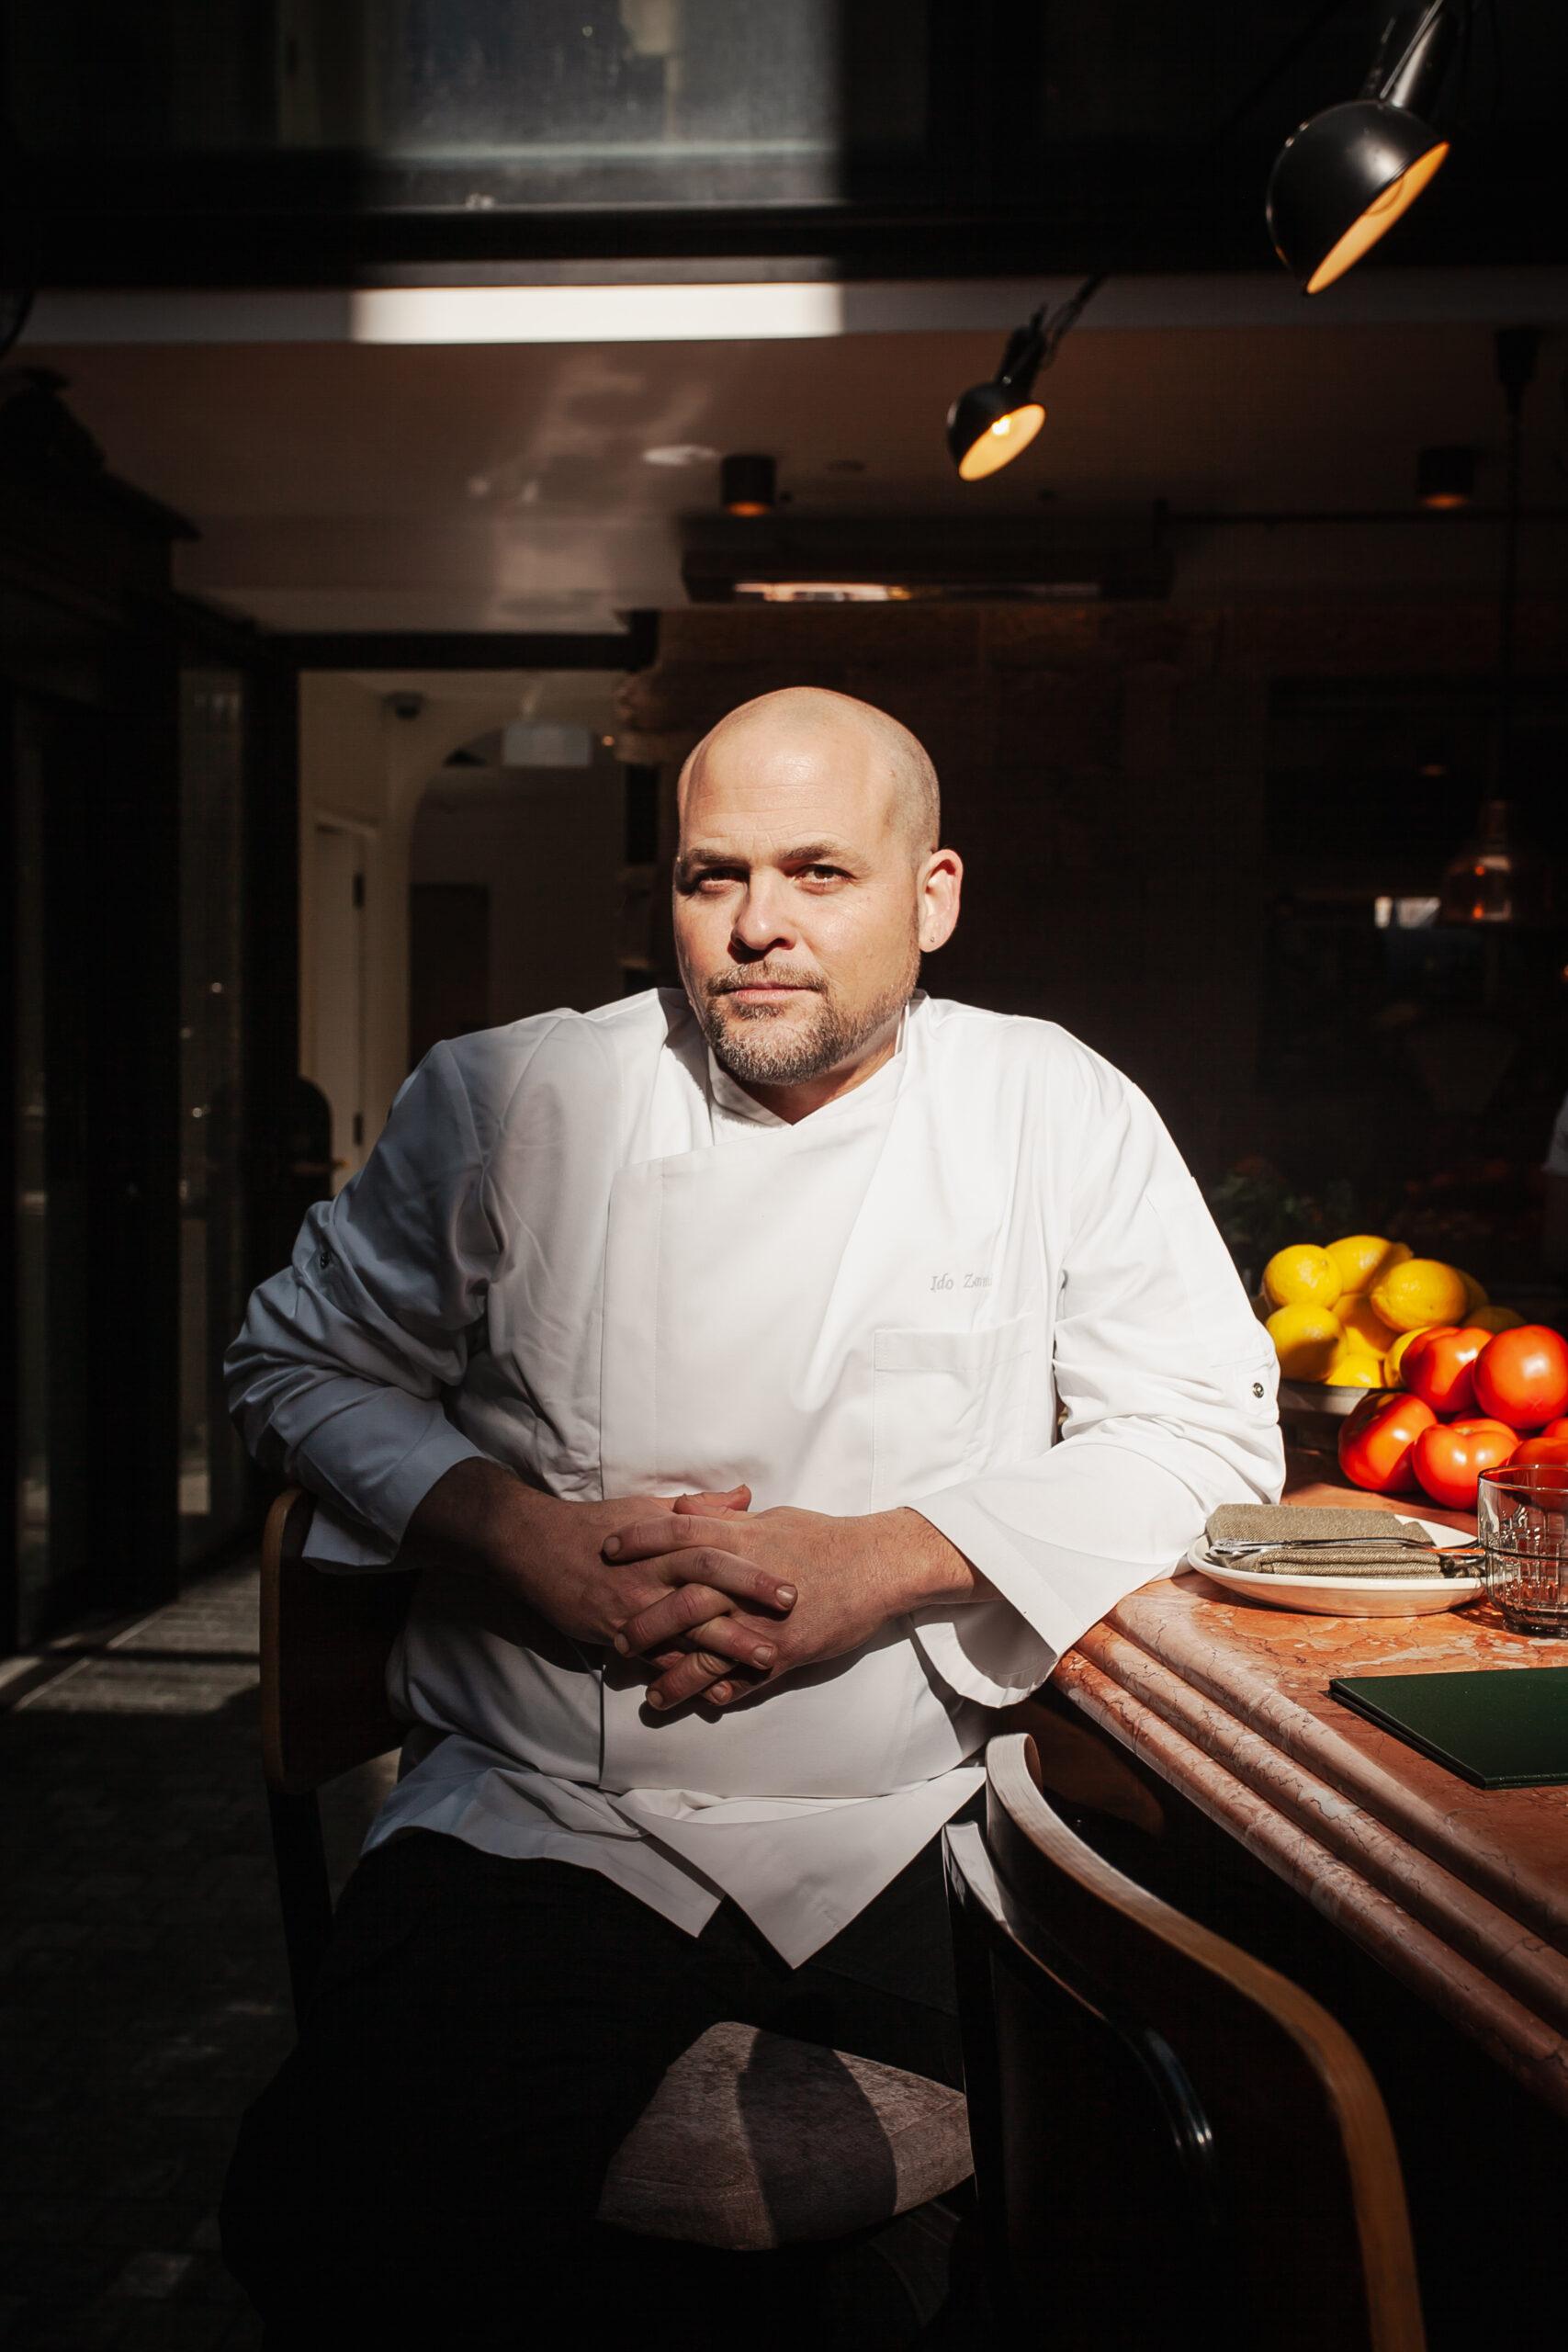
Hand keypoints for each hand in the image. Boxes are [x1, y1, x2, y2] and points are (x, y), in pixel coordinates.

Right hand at [403, 1460, 793, 1652]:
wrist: (534, 1547)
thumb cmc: (596, 1523)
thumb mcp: (648, 1508)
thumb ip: (701, 1507)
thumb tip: (746, 1496)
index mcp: (663, 1539)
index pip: (715, 1548)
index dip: (753, 1565)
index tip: (791, 1578)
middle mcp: (651, 1572)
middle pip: (708, 1584)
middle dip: (750, 1600)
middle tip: (792, 1612)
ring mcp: (632, 1604)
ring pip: (687, 1628)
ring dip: (728, 1646)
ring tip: (765, 1661)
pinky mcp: (613, 1631)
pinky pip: (655, 1657)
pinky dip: (685, 1672)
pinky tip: (714, 1687)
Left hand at [603, 1504, 982, 1709]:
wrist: (876, 1565)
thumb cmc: (822, 1537)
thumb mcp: (769, 1518)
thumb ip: (722, 1517)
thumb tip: (680, 1509)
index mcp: (741, 1541)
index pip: (676, 1536)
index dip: (639, 1542)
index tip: (607, 1551)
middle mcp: (745, 1583)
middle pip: (681, 1602)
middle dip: (644, 1623)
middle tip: (615, 1639)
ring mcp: (764, 1622)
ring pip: (708, 1653)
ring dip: (675, 1677)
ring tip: (651, 1697)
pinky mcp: (786, 1652)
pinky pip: (748, 1679)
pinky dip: (726, 1692)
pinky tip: (705, 1705)